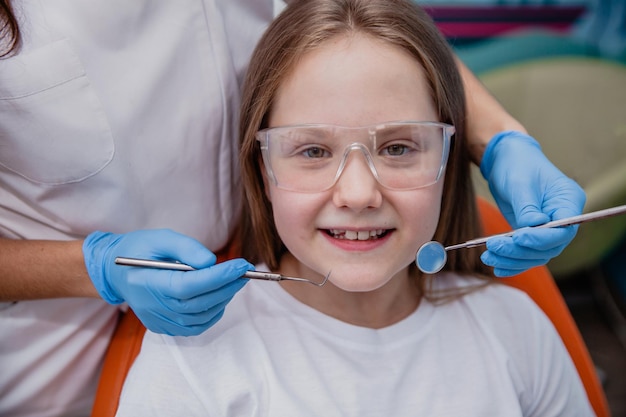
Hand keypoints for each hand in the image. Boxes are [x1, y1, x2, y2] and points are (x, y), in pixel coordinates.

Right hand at [83, 229, 252, 335]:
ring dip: (222, 299)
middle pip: (199, 303)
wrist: (115, 272)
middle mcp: (153, 306)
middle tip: (244, 271)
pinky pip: (194, 327)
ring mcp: (158, 320)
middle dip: (227, 287)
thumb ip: (186, 248)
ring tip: (232, 281)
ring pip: (200, 317)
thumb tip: (211, 262)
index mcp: (149, 282)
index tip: (241, 265)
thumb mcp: (160, 238)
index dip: (218, 277)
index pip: (190, 285)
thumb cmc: (139, 250)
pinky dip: (211, 314)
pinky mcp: (163, 327)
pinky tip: (218, 297)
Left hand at [479, 131, 585, 276]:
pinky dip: (512, 262)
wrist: (507, 158)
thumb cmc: (517, 164)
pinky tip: (497, 266)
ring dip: (512, 259)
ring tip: (488, 257)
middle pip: (549, 247)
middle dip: (520, 251)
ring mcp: (547, 228)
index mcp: (568, 200)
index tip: (518, 237)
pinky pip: (526, 253)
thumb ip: (527, 207)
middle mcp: (562, 217)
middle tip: (493, 247)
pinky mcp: (531, 233)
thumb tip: (531, 228)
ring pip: (536, 254)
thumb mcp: (520, 183)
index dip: (541, 238)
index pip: (564, 230)